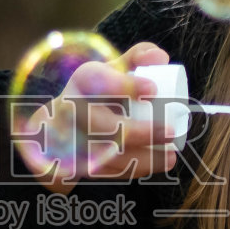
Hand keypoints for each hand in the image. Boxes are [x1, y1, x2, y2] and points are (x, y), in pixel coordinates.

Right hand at [23, 42, 179, 194]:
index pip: (97, 80)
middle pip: (102, 125)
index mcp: (82, 81)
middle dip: (139, 132)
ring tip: (170, 156)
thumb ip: (137, 57)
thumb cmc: (96, 93)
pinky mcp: (75, 164)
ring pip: (107, 155)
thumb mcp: (111, 69)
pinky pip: (106, 171)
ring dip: (142, 159)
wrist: (58, 125)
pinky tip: (157, 165)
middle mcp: (70, 110)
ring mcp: (70, 141)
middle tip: (169, 132)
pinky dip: (134, 170)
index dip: (125, 85)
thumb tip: (161, 59)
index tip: (152, 89)